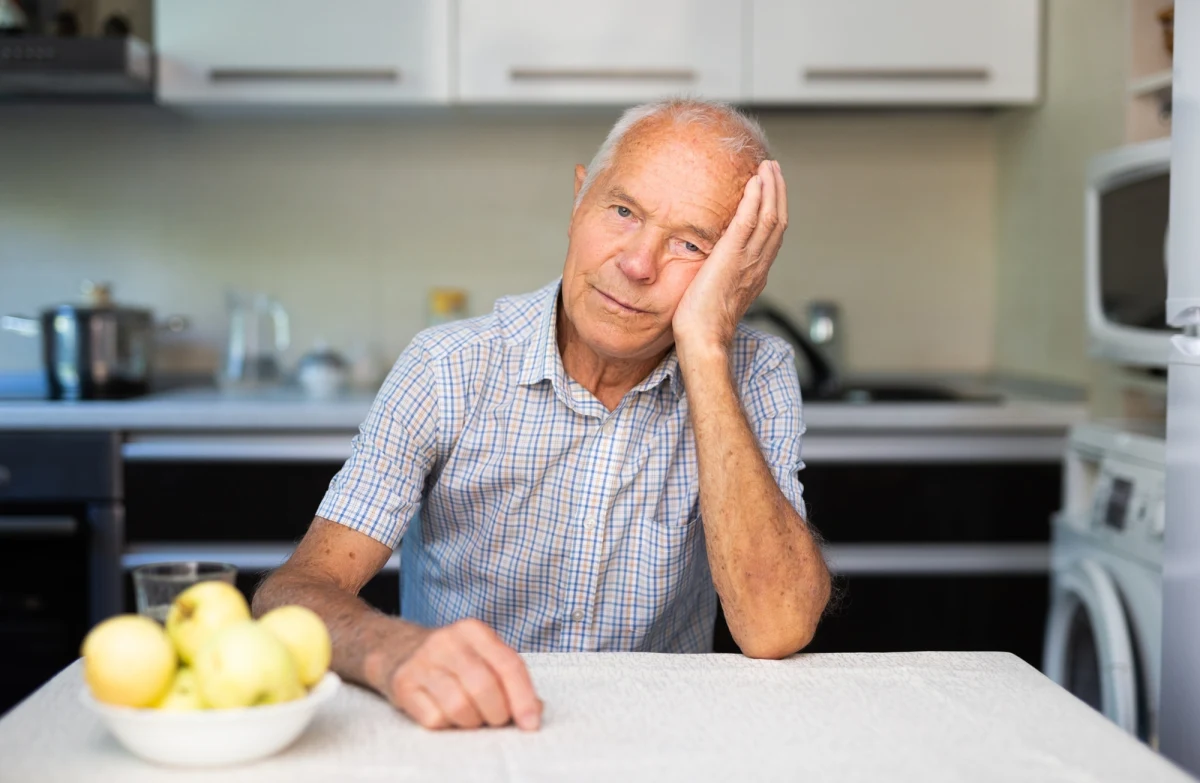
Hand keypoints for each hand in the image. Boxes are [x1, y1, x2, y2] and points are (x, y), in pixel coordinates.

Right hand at [379, 619, 542, 730]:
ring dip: (471, 722)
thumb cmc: (452, 660)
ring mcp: (421, 662)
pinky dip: (446, 725)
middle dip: (497, 713)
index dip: (523, 697)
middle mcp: (446, 641)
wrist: (396, 649)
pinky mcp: (402, 684)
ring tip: (471, 717)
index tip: (530, 723)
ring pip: (459, 706)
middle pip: (484, 686)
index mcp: (473, 630)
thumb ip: (510, 679)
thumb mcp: (482, 656)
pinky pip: (434, 718)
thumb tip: (534, 712)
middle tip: (495, 719)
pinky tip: (445, 714)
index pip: (507, 664)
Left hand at [672, 159, 787, 357]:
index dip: (773, 210)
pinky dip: (754, 200)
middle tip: (773, 169)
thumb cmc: (702, 326)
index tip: (769, 190)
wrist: (703, 341)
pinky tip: (754, 182)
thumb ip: (720, 277)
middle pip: (777, 221)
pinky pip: (748, 223)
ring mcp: (748, 262)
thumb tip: (709, 269)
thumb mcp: (716, 295)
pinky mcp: (732, 259)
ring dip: (769, 189)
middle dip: (777, 193)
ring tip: (767, 168)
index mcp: (755, 274)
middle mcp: (758, 266)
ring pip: (769, 218)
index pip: (771, 235)